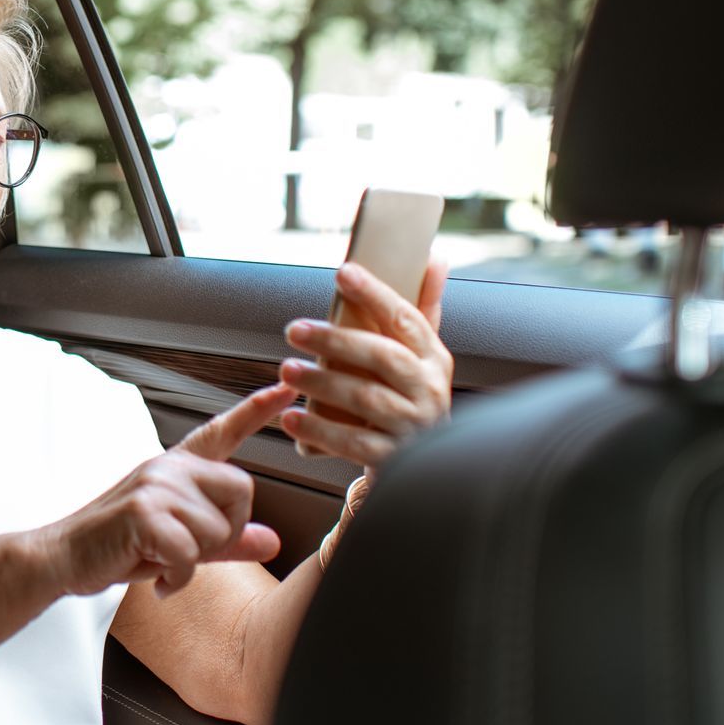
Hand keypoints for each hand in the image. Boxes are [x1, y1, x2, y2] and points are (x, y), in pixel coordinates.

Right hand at [37, 388, 289, 599]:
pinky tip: (156, 577)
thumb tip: (272, 542)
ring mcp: (155, 486)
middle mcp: (169, 467)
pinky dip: (176, 578)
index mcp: (177, 467)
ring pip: (217, 529)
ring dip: (194, 561)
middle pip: (242, 492)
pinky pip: (190, 555)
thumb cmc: (118, 545)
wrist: (63, 556)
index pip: (223, 431)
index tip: (287, 386)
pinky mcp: (143, 513)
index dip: (256, 410)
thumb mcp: (180, 542)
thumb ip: (227, 541)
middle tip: (187, 549)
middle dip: (225, 531)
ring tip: (160, 559)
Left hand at [278, 259, 452, 469]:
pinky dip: (320, 432)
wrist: (423, 466)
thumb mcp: (421, 357)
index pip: (407, 318)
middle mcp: (429, 390)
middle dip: (336, 341)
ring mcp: (413, 426)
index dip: (376, 294)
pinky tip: (292, 419)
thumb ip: (423, 309)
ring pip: (366, 400)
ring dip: (322, 384)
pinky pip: (353, 444)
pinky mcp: (393, 458)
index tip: (343, 272)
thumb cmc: (410, 398)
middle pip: (383, 358)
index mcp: (434, 359)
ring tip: (288, 370)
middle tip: (294, 330)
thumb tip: (433, 259)